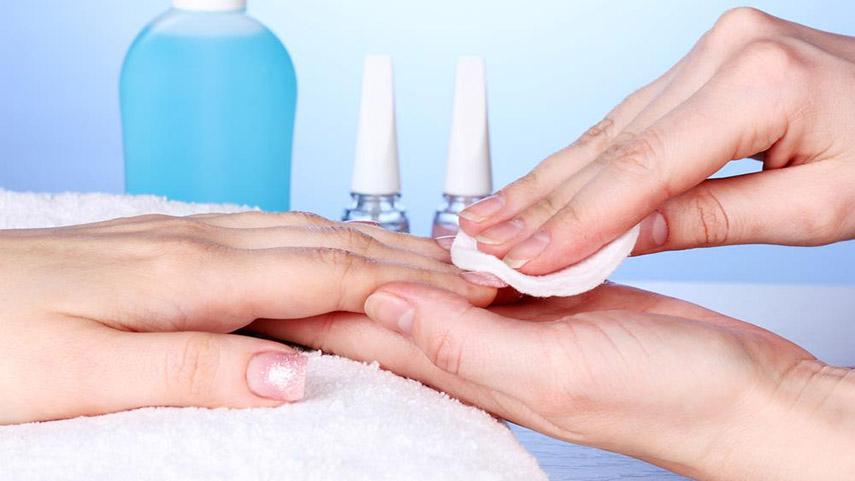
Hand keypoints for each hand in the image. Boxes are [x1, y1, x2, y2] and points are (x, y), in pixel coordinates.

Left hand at [0, 212, 494, 423]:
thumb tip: (295, 380)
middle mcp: (198, 243)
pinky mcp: (165, 242)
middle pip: (328, 243)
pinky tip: (327, 243)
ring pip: (303, 229)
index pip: (327, 275)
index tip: (467, 295)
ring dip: (371, 240)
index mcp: (191, 276)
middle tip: (470, 270)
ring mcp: (182, 236)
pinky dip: (320, 237)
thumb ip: (194, 372)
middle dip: (407, 257)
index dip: (405, 285)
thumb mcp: (82, 376)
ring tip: (423, 254)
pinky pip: (268, 230)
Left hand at [254, 283, 854, 480]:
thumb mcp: (555, 373)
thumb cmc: (663, 399)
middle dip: (334, 285)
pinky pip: (480, 276)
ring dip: (386, 265)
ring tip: (334, 243)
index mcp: (468, 373)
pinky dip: (451, 256)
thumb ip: (465, 344)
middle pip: (385, 315)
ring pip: (428, 290)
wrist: (733, 395)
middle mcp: (479, 353)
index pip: (368, 339)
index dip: (315, 308)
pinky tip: (434, 246)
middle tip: (282, 258)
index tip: (265, 286)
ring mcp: (510, 328)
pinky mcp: (545, 304)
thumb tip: (384, 307)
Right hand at [457, 7, 854, 274]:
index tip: (525, 260)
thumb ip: (709, 220)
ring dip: (550, 180)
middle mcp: (728, 51)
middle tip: (482, 238)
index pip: (643, 169)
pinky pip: (631, 117)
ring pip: (611, 128)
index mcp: (761, 83)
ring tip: (496, 216)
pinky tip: (544, 184)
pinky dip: (587, 159)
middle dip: (542, 200)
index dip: (577, 223)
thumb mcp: (816, 209)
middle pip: (612, 143)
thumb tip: (620, 239)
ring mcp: (714, 48)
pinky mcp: (708, 59)